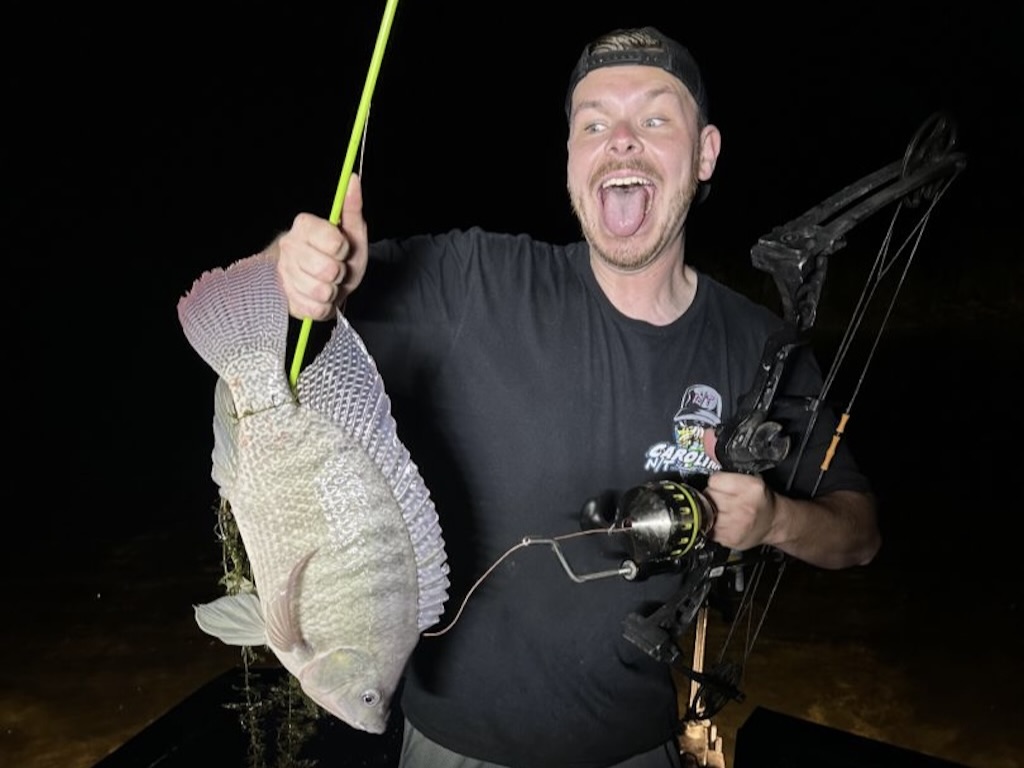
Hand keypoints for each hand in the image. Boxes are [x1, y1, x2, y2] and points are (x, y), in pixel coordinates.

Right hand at [273, 174, 367, 319]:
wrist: (327, 283)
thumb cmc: (341, 257)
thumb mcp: (352, 233)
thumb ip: (352, 208)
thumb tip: (353, 179)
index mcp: (304, 226)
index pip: (333, 242)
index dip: (343, 249)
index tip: (342, 249)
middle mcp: (288, 247)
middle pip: (327, 269)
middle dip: (339, 272)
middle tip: (336, 269)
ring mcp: (284, 274)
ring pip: (320, 291)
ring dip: (332, 291)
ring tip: (328, 283)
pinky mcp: (286, 299)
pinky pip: (315, 309)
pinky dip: (324, 307)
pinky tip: (320, 297)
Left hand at [702, 428, 776, 550]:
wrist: (774, 523)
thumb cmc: (760, 498)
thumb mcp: (749, 476)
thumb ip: (725, 463)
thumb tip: (706, 436)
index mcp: (750, 488)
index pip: (714, 481)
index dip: (718, 482)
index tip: (725, 485)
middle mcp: (744, 508)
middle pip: (709, 496)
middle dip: (714, 496)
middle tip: (726, 498)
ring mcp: (737, 526)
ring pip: (706, 512)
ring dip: (712, 510)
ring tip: (726, 510)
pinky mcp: (730, 539)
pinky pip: (709, 528)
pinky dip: (713, 525)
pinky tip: (725, 521)